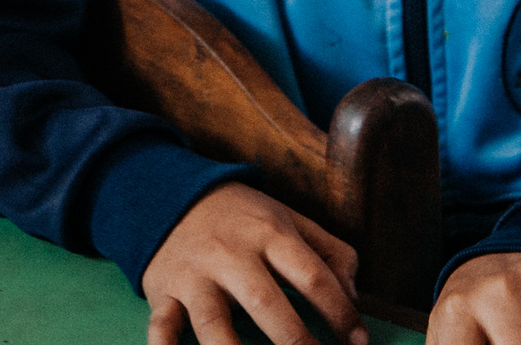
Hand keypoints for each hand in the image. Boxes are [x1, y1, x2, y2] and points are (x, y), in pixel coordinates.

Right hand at [141, 182, 364, 344]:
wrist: (168, 192)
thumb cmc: (240, 217)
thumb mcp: (289, 219)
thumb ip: (329, 252)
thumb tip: (354, 296)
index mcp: (268, 233)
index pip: (312, 276)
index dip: (341, 312)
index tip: (358, 342)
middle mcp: (231, 255)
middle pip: (266, 302)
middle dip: (295, 342)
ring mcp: (195, 276)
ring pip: (213, 322)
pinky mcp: (165, 292)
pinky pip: (161, 326)